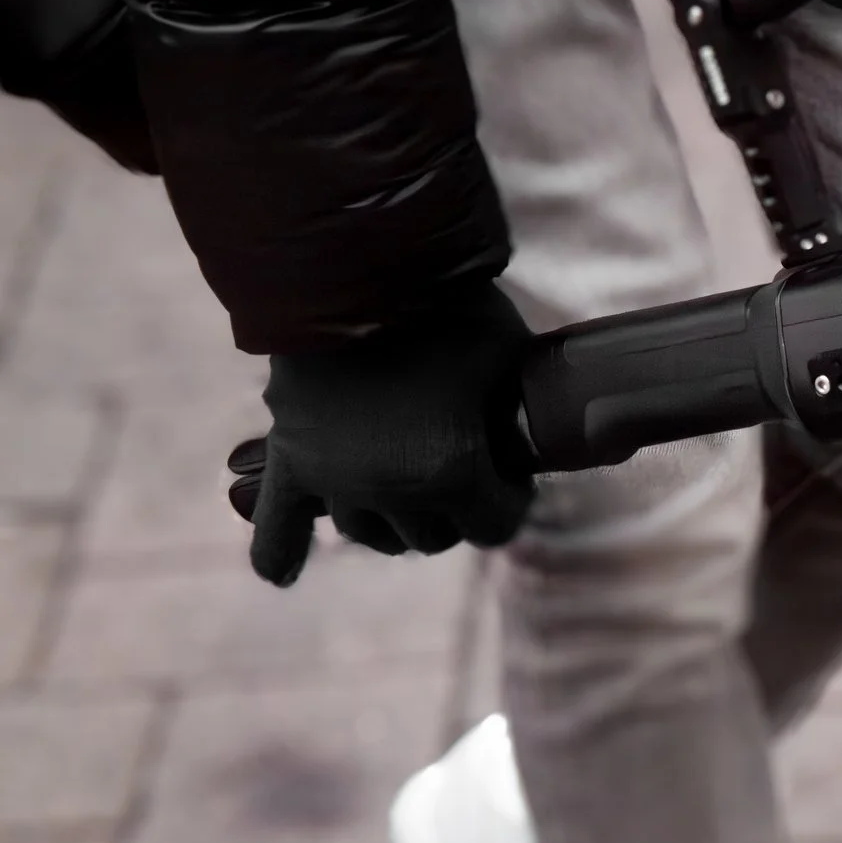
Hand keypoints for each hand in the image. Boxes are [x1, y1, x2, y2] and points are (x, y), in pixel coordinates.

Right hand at [241, 282, 536, 585]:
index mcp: (453, 474)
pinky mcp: (291, 458)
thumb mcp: (511, 358)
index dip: (511, 501)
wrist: (360, 267)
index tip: (514, 476)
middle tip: (464, 473)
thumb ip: (526, 405)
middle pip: (432, 535)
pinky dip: (278, 551)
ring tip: (408, 495)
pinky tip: (282, 575)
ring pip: (371, 532)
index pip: (495, 527)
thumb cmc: (452, 309)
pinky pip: (277, 526)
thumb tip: (562, 417)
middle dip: (456, 510)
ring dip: (394, 520)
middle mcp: (392, 491)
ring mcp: (336, 479)